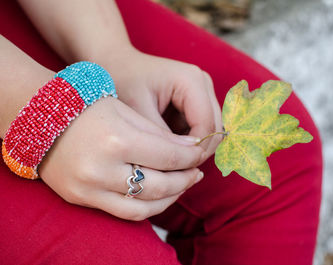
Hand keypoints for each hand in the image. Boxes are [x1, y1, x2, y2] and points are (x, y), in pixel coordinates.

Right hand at [39, 97, 203, 220]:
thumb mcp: (125, 111)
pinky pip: (123, 213)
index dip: (191, 157)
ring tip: (181, 186)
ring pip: (144, 207)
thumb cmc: (85, 106)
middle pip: (160, 186)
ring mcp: (89, 188)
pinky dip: (147, 208)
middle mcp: (103, 169)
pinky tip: (159, 196)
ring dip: (170, 198)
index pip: (169, 157)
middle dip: (185, 180)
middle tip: (196, 173)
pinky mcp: (80, 198)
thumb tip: (188, 150)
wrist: (38, 116)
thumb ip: (158, 134)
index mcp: (117, 140)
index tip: (200, 154)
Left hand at [102, 48, 222, 162]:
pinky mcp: (198, 99)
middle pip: (215, 128)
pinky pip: (202, 127)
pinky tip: (168, 145)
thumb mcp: (138, 111)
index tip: (175, 170)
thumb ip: (162, 137)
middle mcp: (203, 82)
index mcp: (191, 80)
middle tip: (172, 169)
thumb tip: (182, 163)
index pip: (207, 125)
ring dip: (193, 146)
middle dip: (197, 150)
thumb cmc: (123, 81)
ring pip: (211, 130)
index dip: (195, 151)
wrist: (117, 63)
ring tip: (167, 156)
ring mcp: (203, 90)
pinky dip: (188, 140)